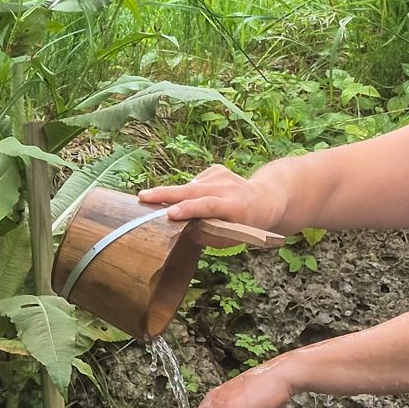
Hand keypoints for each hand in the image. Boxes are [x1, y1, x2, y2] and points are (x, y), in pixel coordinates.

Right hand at [140, 165, 281, 230]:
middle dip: (165, 194)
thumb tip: (183, 231)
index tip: (170, 214)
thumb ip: (209, 236)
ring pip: (190, 185)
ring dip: (170, 193)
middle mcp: (228, 188)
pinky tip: (193, 198)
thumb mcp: (232, 238)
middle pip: (193, 190)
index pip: (208, 206)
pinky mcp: (216, 169)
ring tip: (150, 198)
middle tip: (143, 197)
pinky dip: (188, 191)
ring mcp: (222, 175)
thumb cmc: (246, 224)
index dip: (189, 209)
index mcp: (236, 207)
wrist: (265, 199)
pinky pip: (194, 182)